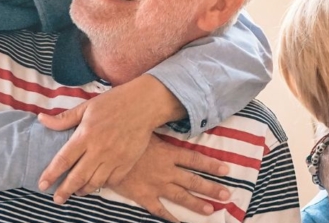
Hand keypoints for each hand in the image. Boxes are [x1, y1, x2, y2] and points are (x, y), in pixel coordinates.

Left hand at [38, 75, 185, 203]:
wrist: (145, 104)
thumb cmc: (114, 102)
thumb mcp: (86, 107)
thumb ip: (64, 118)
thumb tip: (41, 120)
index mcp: (85, 135)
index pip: (63, 160)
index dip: (51, 174)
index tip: (43, 185)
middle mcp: (98, 150)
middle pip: (77, 177)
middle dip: (65, 191)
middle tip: (57, 199)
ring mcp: (114, 158)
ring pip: (95, 182)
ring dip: (83, 190)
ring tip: (76, 192)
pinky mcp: (127, 162)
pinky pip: (112, 180)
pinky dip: (102, 184)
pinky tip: (97, 183)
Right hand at [110, 136, 231, 221]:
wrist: (102, 156)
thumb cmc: (124, 139)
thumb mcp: (146, 131)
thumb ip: (160, 129)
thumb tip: (172, 116)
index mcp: (168, 154)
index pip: (195, 160)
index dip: (211, 165)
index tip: (226, 169)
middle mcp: (166, 171)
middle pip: (193, 181)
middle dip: (211, 189)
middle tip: (227, 196)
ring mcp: (156, 185)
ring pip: (181, 197)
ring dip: (197, 204)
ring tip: (211, 210)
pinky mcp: (143, 196)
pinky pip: (159, 210)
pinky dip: (170, 217)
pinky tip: (179, 222)